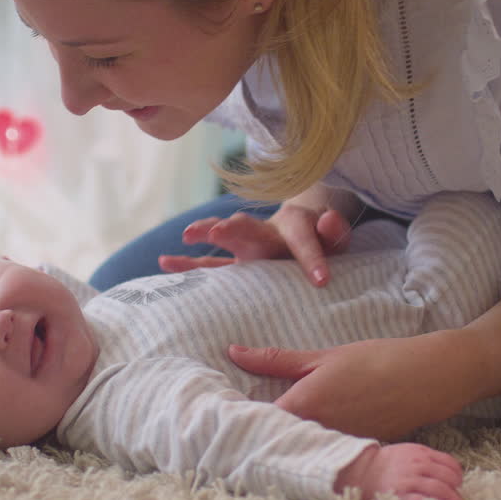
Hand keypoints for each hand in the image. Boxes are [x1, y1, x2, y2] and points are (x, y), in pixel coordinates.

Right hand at [158, 204, 351, 285]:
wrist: (302, 232)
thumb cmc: (321, 240)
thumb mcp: (335, 238)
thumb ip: (335, 231)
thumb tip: (330, 220)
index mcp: (295, 227)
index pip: (304, 240)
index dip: (314, 258)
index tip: (322, 279)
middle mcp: (265, 233)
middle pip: (250, 227)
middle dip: (236, 228)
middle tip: (222, 230)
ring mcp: (246, 247)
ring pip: (223, 239)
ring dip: (205, 234)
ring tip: (187, 234)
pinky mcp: (234, 263)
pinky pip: (209, 263)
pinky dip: (188, 263)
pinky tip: (165, 263)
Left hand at [228, 298, 500, 440]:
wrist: (426, 377)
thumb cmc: (375, 359)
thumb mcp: (323, 355)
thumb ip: (276, 359)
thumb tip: (234, 352)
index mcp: (303, 404)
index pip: (257, 421)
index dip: (236, 419)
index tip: (215, 415)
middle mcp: (317, 431)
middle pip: (275, 438)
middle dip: (256, 432)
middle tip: (232, 425)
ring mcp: (336, 444)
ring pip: (298, 447)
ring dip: (283, 439)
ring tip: (263, 428)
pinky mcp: (353, 451)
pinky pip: (322, 450)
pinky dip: (310, 444)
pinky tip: (303, 435)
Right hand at [334, 444, 464, 499]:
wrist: (363, 470)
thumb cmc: (388, 463)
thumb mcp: (408, 451)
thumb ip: (427, 457)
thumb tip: (449, 470)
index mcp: (420, 452)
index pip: (449, 462)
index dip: (458, 474)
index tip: (458, 482)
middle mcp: (416, 464)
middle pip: (447, 476)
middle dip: (456, 488)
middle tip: (458, 497)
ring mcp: (409, 479)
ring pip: (439, 488)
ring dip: (452, 499)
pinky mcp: (400, 494)